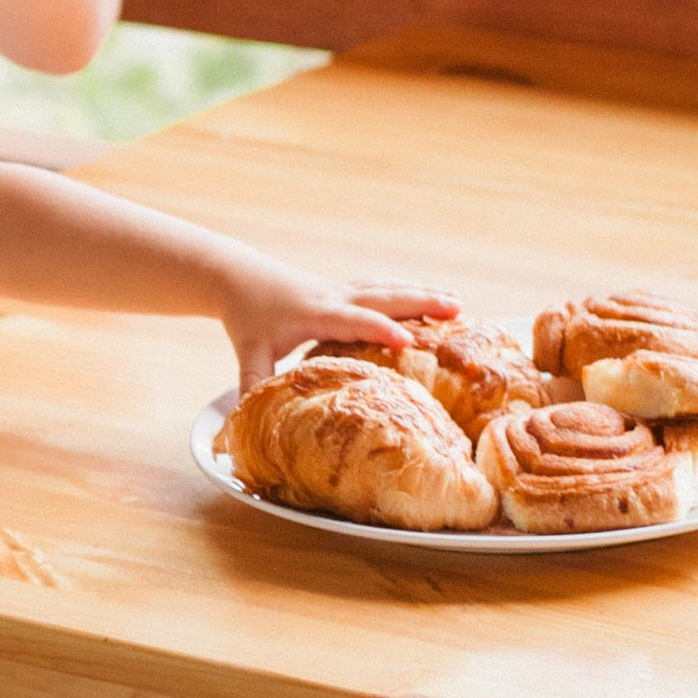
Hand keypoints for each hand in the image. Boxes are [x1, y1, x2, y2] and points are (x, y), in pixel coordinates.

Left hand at [220, 273, 463, 397]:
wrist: (239, 278)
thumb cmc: (246, 317)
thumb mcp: (248, 353)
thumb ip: (254, 385)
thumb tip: (253, 420)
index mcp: (314, 314)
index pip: (352, 321)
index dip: (379, 330)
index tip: (408, 341)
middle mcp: (334, 298)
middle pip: (383, 297)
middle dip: (421, 302)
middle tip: (459, 309)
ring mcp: (342, 291)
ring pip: (388, 289)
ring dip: (423, 295)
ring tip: (458, 304)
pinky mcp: (345, 291)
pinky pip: (383, 291)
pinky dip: (410, 294)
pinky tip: (433, 299)